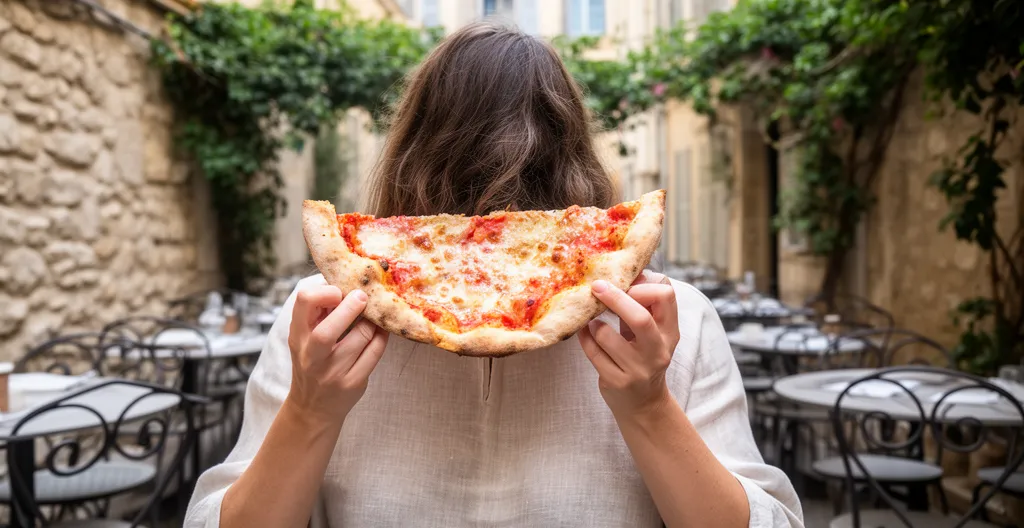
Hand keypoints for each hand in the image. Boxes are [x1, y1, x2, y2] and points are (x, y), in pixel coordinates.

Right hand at [285, 285, 388, 422]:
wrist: (313, 407)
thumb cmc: (312, 362)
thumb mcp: (305, 337)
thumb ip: (319, 313)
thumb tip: (345, 281)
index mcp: (297, 336)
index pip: (303, 303)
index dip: (324, 292)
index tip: (338, 292)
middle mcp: (311, 356)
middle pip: (327, 331)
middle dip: (350, 308)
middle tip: (363, 296)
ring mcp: (331, 373)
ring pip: (360, 339)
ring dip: (371, 323)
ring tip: (374, 316)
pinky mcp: (352, 383)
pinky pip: (374, 353)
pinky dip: (381, 338)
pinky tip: (381, 331)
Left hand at [579, 272, 679, 416]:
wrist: (643, 404)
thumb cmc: (643, 357)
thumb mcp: (652, 332)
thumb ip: (642, 305)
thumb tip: (622, 272)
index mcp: (670, 332)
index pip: (665, 296)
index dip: (643, 285)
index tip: (626, 284)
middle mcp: (657, 351)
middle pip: (640, 318)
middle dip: (615, 298)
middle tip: (597, 287)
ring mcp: (638, 369)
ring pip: (608, 336)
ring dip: (594, 324)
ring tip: (592, 321)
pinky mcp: (617, 382)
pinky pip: (593, 353)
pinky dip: (585, 338)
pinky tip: (585, 333)